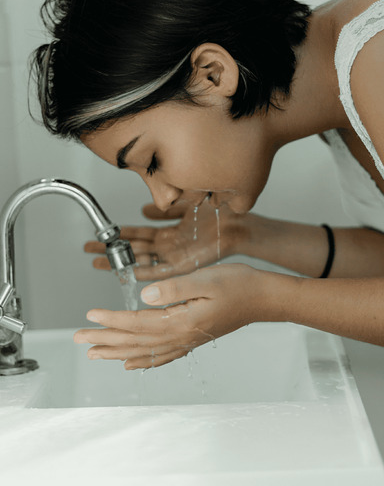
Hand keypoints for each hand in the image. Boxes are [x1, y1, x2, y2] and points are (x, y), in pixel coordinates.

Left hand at [74, 263, 273, 368]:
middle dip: (106, 339)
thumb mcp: (205, 279)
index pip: (138, 322)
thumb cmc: (239, 284)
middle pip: (136, 341)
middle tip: (80, 338)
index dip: (112, 319)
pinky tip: (133, 364)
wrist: (263, 297)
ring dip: (118, 352)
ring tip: (97, 353)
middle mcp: (182, 336)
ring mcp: (188, 340)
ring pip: (145, 351)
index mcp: (182, 320)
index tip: (90, 315)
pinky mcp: (193, 338)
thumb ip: (174, 289)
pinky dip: (145, 361)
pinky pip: (164, 356)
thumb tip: (144, 297)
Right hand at [84, 202, 248, 279]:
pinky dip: (146, 272)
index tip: (100, 236)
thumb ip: (164, 209)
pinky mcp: (185, 265)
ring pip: (142, 261)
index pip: (138, 235)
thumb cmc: (218, 213)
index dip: (118, 235)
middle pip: (134, 250)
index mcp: (169, 233)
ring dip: (122, 262)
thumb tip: (144, 208)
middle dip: (111, 251)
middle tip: (89, 251)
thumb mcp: (185, 205)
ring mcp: (175, 256)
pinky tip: (130, 273)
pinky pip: (161, 271)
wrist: (238, 223)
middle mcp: (169, 246)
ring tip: (99, 262)